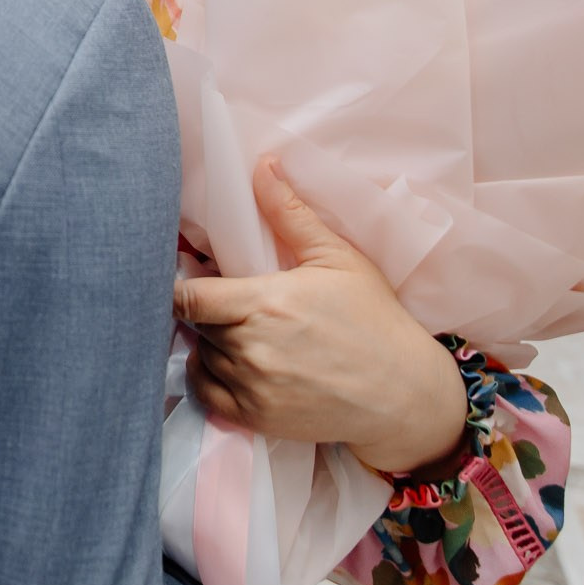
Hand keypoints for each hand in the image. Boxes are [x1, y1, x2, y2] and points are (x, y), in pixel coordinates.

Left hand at [173, 158, 467, 474]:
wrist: (405, 394)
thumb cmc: (374, 319)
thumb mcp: (338, 258)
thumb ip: (290, 213)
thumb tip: (262, 166)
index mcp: (265, 304)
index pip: (185, 297)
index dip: (178, 285)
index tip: (189, 277)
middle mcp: (250, 349)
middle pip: (193, 324)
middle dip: (204, 309)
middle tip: (225, 301)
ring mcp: (251, 388)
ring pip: (199, 355)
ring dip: (209, 341)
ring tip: (239, 330)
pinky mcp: (255, 418)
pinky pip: (204, 393)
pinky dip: (208, 376)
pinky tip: (232, 361)